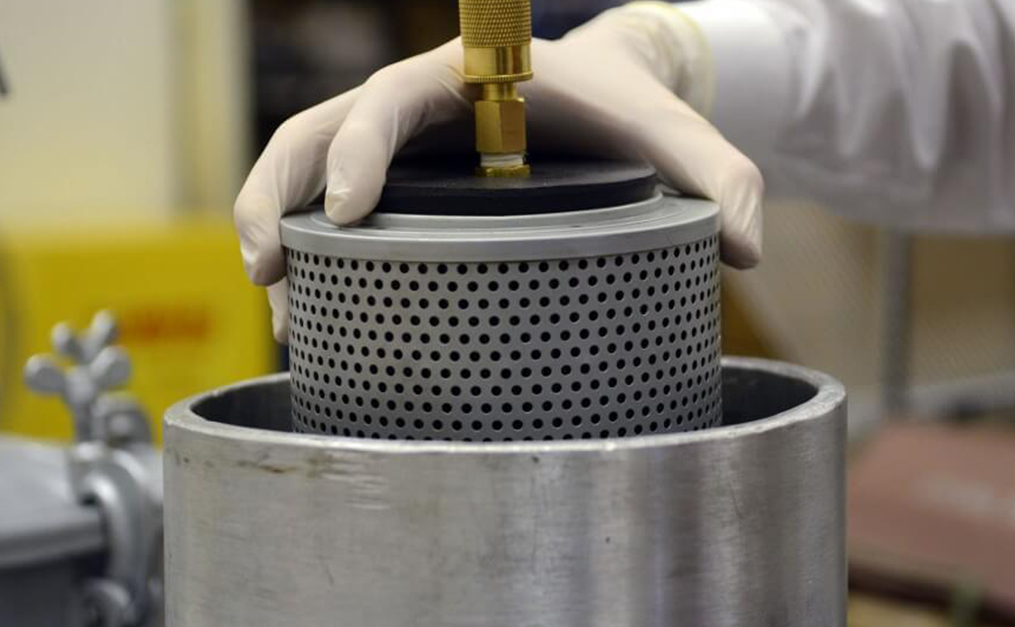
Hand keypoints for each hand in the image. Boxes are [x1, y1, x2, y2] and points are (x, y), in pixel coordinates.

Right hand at [235, 5, 763, 341]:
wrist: (600, 87)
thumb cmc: (624, 104)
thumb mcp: (672, 132)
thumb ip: (722, 176)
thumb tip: (745, 249)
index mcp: (468, 77)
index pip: (389, 99)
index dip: (358, 149)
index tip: (347, 214)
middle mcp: (416, 106)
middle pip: (314, 130)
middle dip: (280, 194)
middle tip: (269, 269)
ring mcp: (397, 146)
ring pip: (304, 167)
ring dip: (276, 227)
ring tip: (277, 311)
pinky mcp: (395, 184)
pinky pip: (327, 205)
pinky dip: (307, 252)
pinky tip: (304, 312)